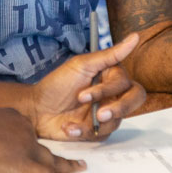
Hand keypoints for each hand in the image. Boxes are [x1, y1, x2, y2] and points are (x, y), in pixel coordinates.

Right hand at [0, 108, 93, 172]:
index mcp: (13, 118)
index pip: (25, 133)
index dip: (25, 144)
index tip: (22, 150)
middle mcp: (26, 129)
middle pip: (44, 146)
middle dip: (59, 154)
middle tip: (74, 158)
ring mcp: (28, 146)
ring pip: (53, 160)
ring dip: (69, 166)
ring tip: (82, 169)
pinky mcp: (28, 165)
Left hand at [30, 33, 145, 140]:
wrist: (36, 110)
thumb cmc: (57, 84)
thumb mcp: (81, 66)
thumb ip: (110, 54)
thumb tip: (134, 37)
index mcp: (111, 77)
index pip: (126, 83)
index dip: (108, 90)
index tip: (84, 94)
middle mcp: (112, 95)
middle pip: (134, 101)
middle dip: (119, 109)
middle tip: (100, 115)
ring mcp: (106, 113)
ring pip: (117, 121)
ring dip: (93, 123)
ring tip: (71, 122)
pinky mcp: (98, 131)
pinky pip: (101, 135)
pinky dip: (83, 132)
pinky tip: (69, 128)